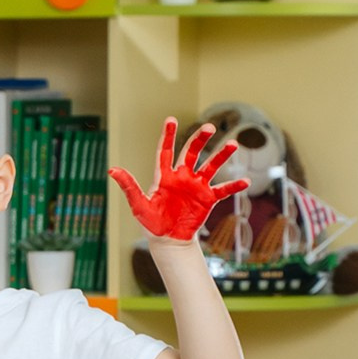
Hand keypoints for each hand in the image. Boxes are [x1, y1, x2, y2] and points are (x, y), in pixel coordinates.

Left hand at [108, 119, 249, 241]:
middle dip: (200, 139)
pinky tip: (246, 181)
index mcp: (165, 176)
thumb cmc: (151, 222)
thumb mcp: (138, 205)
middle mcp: (183, 177)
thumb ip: (129, 186)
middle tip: (209, 127)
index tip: (170, 119)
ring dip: (222, 155)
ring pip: (211, 166)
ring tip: (233, 144)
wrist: (167, 240)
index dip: (168, 135)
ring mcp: (197, 186)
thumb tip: (112, 169)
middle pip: (192, 152)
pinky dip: (234, 186)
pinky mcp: (208, 198)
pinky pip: (223, 190)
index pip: (166, 151)